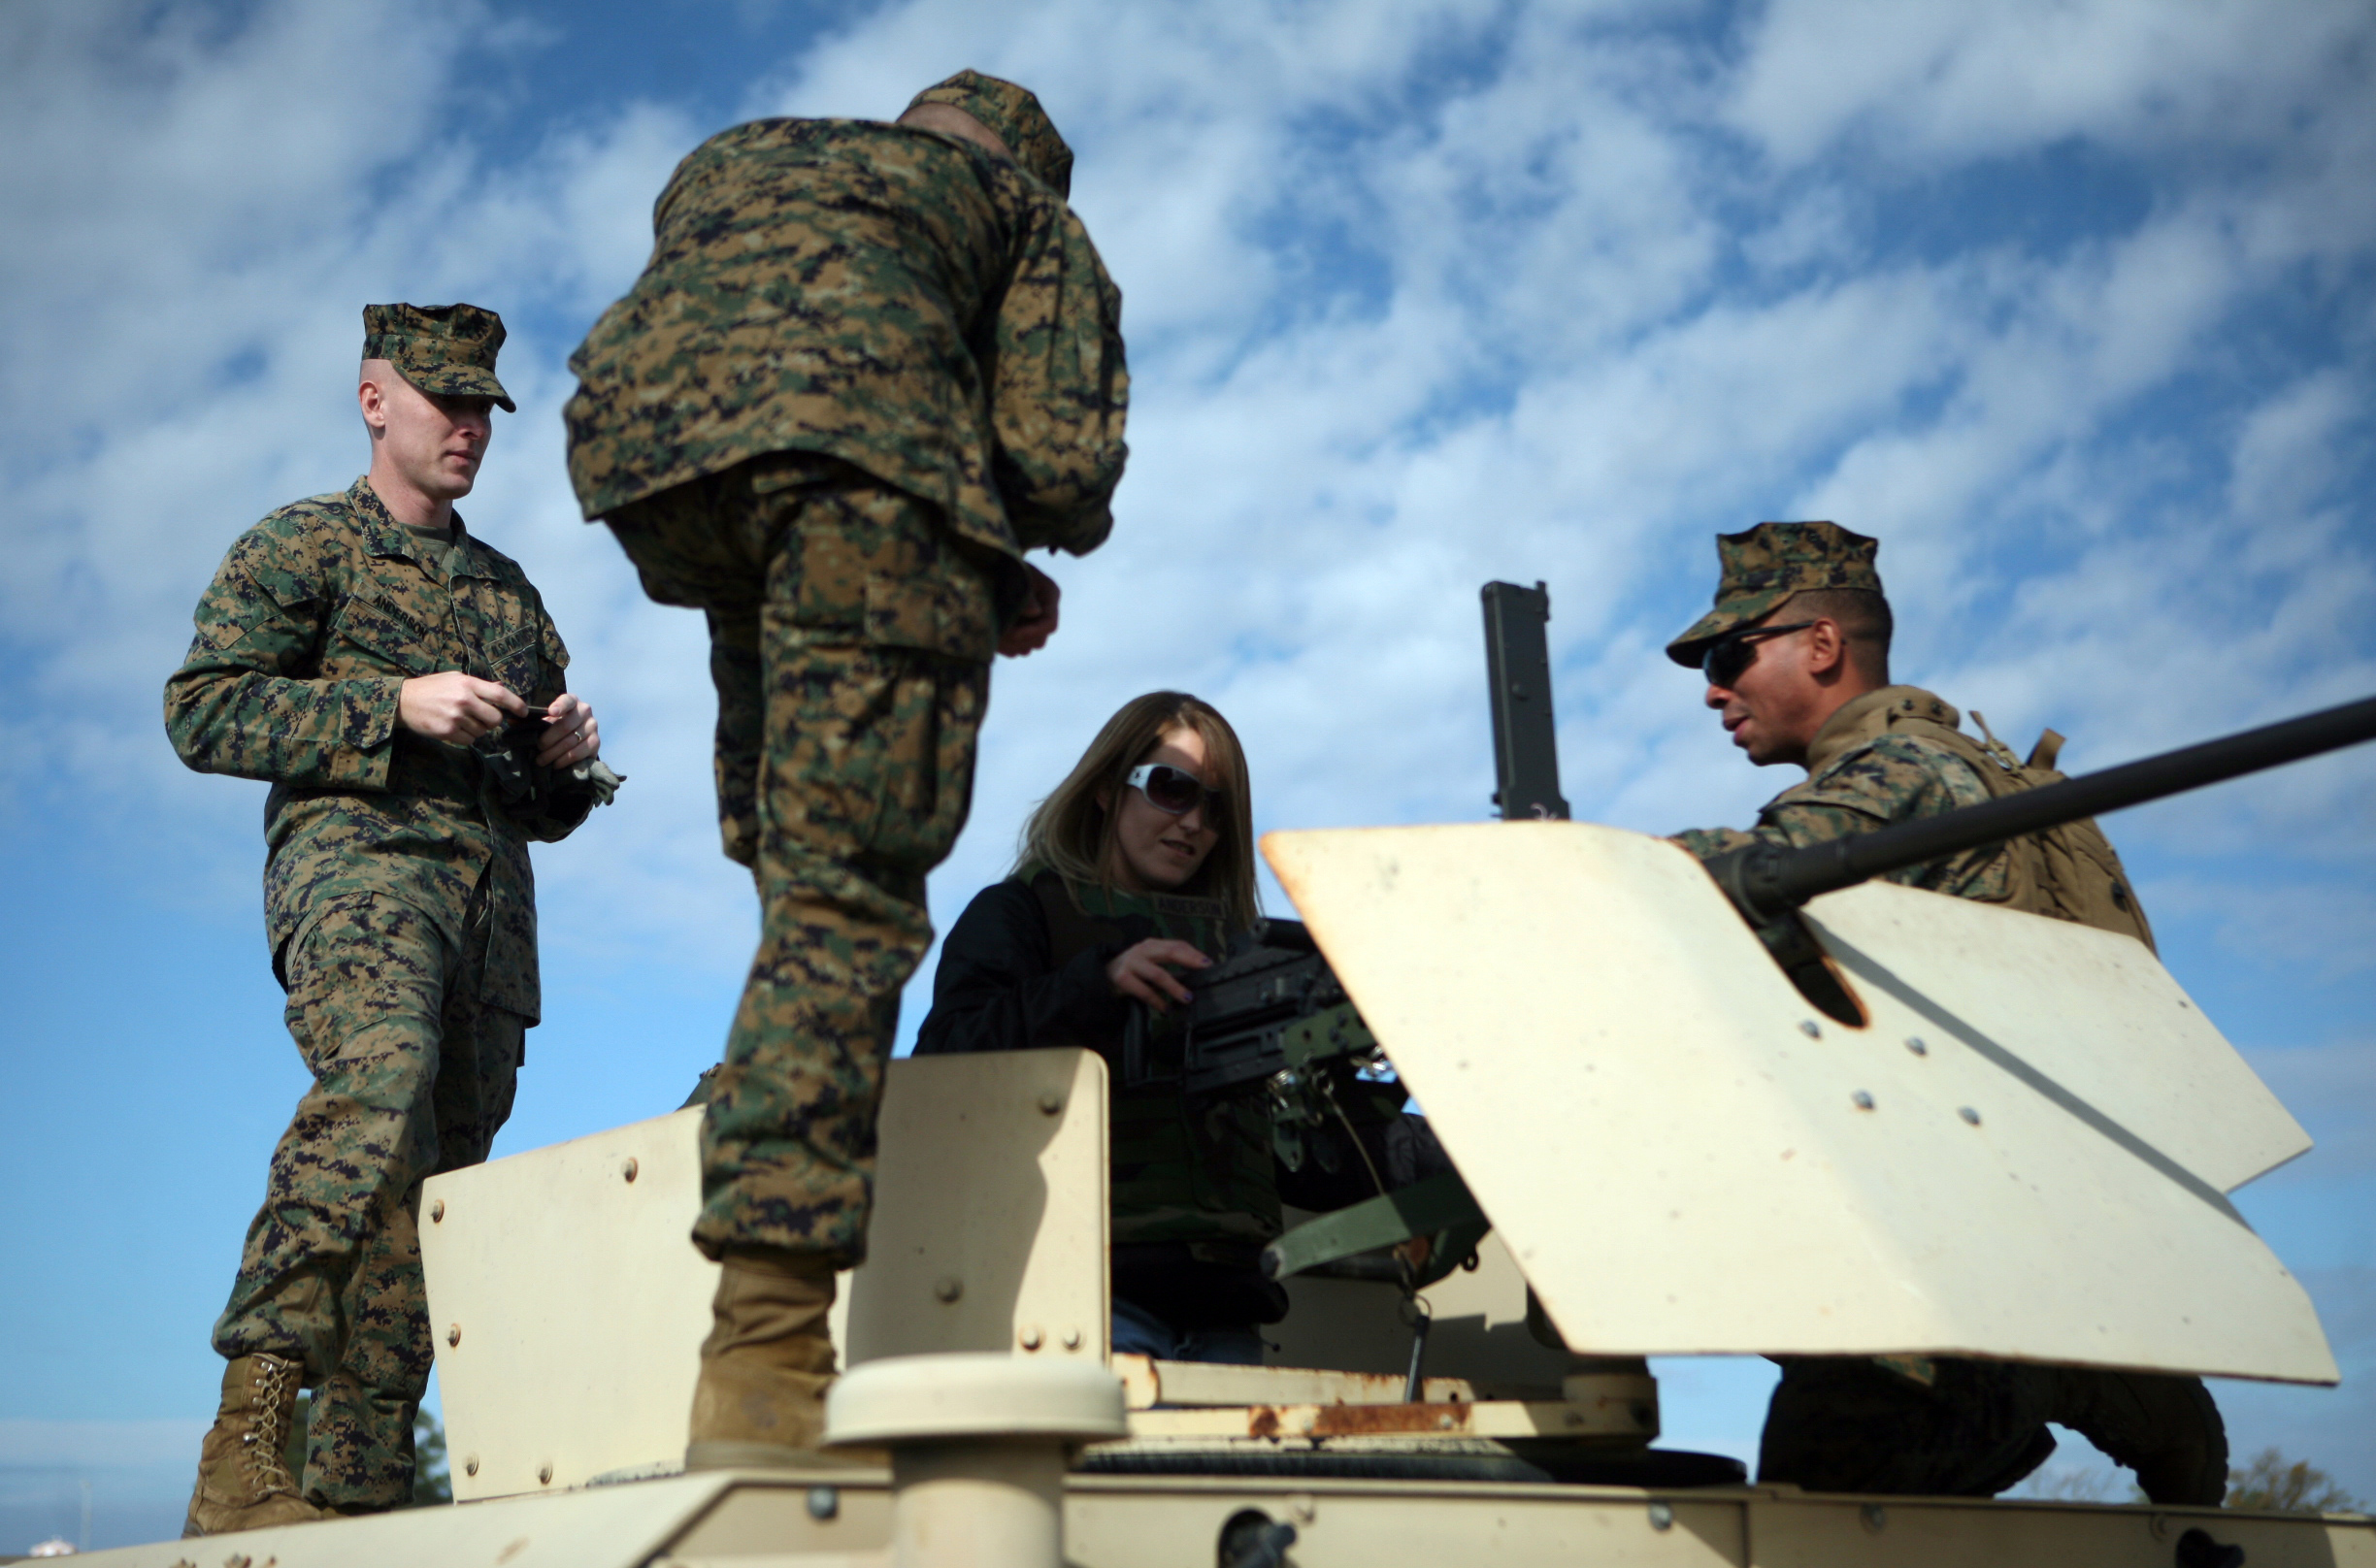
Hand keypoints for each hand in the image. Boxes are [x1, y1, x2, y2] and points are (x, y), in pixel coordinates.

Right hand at [398, 672, 524, 744]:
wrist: (403, 700)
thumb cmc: (431, 687)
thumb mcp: (455, 678)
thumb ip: (478, 685)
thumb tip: (501, 689)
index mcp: (467, 684)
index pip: (500, 695)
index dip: (516, 704)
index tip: (523, 712)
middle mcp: (464, 700)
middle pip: (495, 719)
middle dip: (493, 721)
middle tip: (482, 717)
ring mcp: (455, 717)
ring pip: (482, 731)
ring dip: (477, 729)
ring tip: (461, 719)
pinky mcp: (447, 731)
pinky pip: (470, 740)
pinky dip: (466, 737)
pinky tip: (454, 727)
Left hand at [534, 692, 600, 767]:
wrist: (577, 738)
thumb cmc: (557, 726)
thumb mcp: (548, 719)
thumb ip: (538, 720)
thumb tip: (519, 725)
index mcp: (572, 701)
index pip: (567, 701)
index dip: (560, 706)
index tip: (551, 712)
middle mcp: (585, 711)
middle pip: (565, 726)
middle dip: (547, 740)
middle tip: (537, 748)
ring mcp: (593, 726)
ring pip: (569, 742)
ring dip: (552, 753)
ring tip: (541, 760)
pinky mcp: (596, 742)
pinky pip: (578, 753)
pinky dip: (564, 760)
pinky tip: (556, 764)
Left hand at [997, 562, 1060, 657]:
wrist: (992, 565)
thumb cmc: (1005, 565)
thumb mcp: (1016, 575)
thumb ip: (1026, 594)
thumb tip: (1035, 612)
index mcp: (1050, 594)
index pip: (1049, 624)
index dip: (1032, 632)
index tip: (1012, 633)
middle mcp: (1045, 610)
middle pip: (1040, 640)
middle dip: (1019, 640)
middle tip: (998, 635)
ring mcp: (1034, 622)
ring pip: (1028, 647)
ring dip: (1011, 645)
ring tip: (993, 638)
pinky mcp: (1021, 629)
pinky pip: (1017, 649)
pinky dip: (1005, 647)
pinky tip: (992, 639)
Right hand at [1106, 938, 1208, 1011]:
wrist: (1103, 973)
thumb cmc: (1133, 968)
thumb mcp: (1150, 961)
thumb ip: (1168, 964)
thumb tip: (1195, 974)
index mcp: (1152, 944)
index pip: (1176, 945)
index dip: (1193, 953)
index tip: (1208, 963)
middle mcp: (1142, 950)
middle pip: (1170, 952)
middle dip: (1189, 960)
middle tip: (1204, 969)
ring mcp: (1132, 963)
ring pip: (1158, 974)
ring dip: (1175, 987)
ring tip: (1188, 998)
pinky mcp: (1123, 978)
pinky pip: (1144, 991)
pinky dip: (1157, 1001)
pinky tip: (1166, 1009)